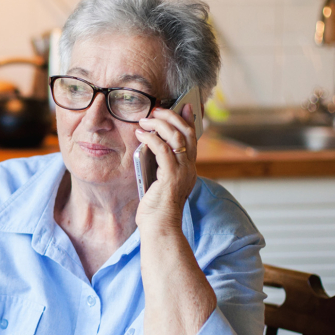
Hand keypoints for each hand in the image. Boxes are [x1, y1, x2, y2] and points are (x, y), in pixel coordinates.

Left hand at [134, 104, 197, 227]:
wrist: (160, 228)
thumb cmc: (156, 209)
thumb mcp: (160, 181)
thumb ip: (160, 165)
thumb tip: (149, 145)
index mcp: (189, 169)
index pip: (194, 138)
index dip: (189, 120)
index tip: (184, 105)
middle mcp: (190, 168)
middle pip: (187, 132)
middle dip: (172, 116)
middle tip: (156, 110)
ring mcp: (182, 172)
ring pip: (176, 137)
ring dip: (159, 124)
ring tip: (144, 120)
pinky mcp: (170, 177)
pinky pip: (162, 149)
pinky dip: (151, 138)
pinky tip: (140, 135)